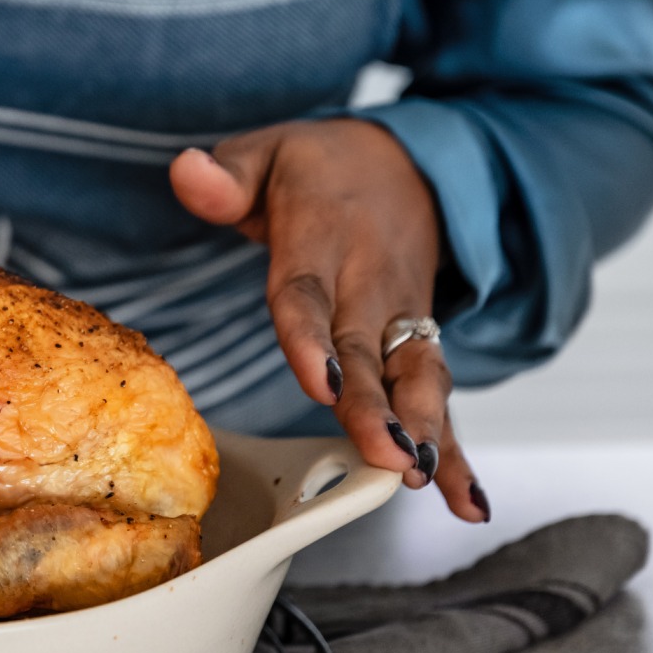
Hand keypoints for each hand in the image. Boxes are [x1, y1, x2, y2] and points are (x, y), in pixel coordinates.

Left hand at [168, 119, 488, 522]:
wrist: (407, 162)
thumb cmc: (319, 167)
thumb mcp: (266, 152)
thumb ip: (227, 174)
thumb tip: (187, 171)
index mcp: (320, 238)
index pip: (307, 294)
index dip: (312, 341)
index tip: (321, 384)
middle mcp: (367, 281)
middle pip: (367, 351)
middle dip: (378, 408)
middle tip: (387, 455)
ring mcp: (401, 313)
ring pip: (415, 377)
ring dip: (423, 429)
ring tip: (420, 477)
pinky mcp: (420, 339)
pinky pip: (438, 395)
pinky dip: (456, 447)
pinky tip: (466, 500)